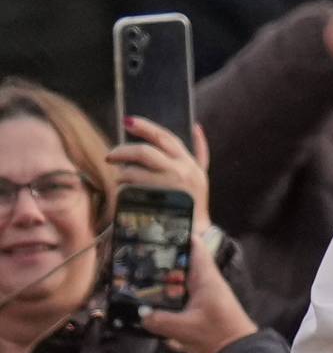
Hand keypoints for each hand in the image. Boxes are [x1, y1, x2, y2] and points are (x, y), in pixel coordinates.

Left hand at [108, 118, 210, 235]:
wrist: (196, 231)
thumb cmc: (195, 200)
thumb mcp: (201, 173)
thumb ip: (200, 150)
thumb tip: (196, 127)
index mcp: (188, 162)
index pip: (164, 137)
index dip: (145, 127)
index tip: (127, 121)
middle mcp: (178, 172)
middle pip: (144, 152)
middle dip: (122, 150)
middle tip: (110, 155)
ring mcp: (165, 189)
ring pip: (133, 173)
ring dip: (121, 174)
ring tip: (119, 178)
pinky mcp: (153, 204)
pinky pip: (129, 192)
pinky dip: (122, 190)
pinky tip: (122, 193)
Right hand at [140, 235, 257, 352]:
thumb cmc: (217, 335)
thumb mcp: (184, 329)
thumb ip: (160, 321)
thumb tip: (140, 315)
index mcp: (206, 278)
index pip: (195, 247)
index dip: (180, 236)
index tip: (160, 231)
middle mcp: (206, 283)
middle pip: (183, 265)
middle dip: (164, 263)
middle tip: (139, 261)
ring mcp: (204, 296)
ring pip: (181, 282)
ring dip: (164, 283)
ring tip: (139, 282)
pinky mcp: (201, 310)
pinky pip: (182, 298)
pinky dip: (168, 299)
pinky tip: (151, 306)